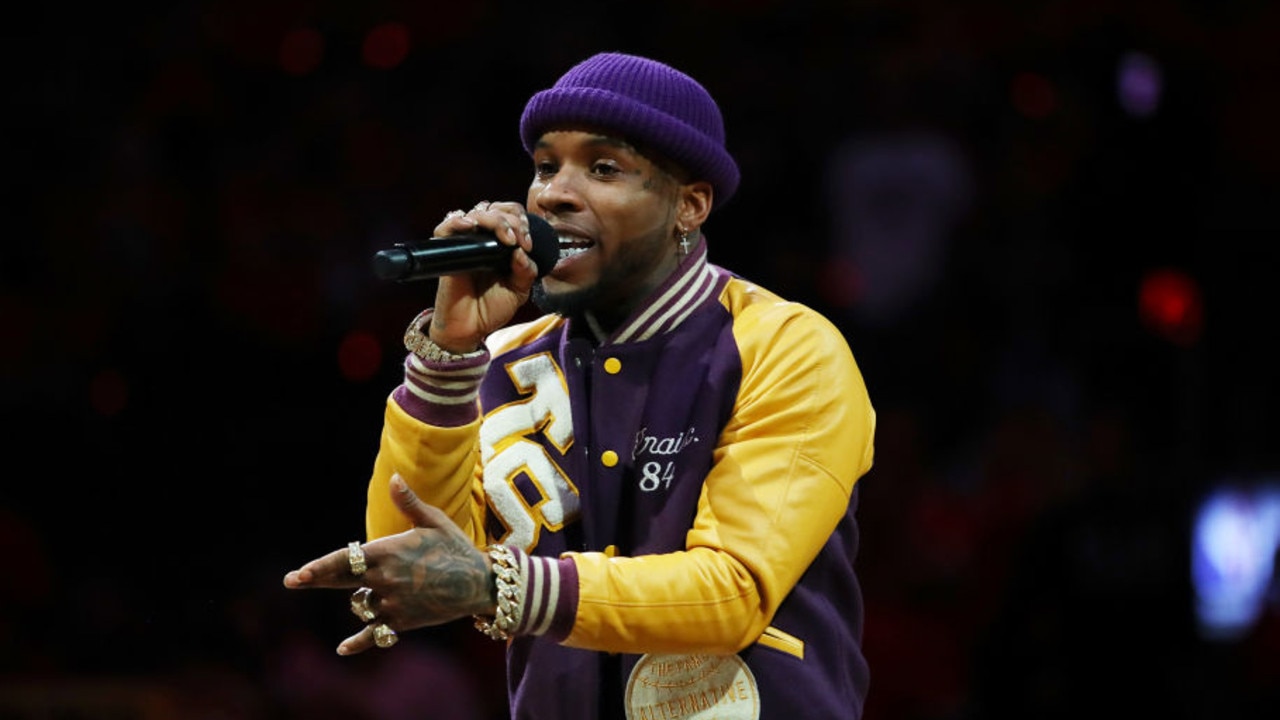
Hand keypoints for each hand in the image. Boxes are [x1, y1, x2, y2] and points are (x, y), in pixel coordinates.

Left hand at [282, 475, 493, 654]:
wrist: (480, 584)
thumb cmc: (456, 548)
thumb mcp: (434, 521)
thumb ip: (409, 503)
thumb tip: (393, 479)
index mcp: (388, 553)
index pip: (344, 560)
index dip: (318, 567)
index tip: (298, 574)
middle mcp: (384, 580)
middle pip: (340, 581)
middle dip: (315, 579)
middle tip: (291, 580)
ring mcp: (391, 604)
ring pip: (359, 603)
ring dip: (361, 597)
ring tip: (381, 588)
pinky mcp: (401, 622)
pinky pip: (373, 635)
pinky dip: (358, 642)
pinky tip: (342, 649)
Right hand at [429, 200, 539, 352]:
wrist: (470, 328)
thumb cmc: (492, 308)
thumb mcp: (519, 291)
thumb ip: (526, 272)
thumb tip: (522, 252)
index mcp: (501, 244)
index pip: (510, 215)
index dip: (522, 222)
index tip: (528, 244)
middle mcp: (483, 239)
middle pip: (495, 208)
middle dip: (512, 218)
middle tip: (519, 239)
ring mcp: (465, 244)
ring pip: (475, 213)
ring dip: (494, 219)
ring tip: (506, 238)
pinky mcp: (446, 251)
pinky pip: (445, 228)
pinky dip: (456, 221)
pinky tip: (470, 226)